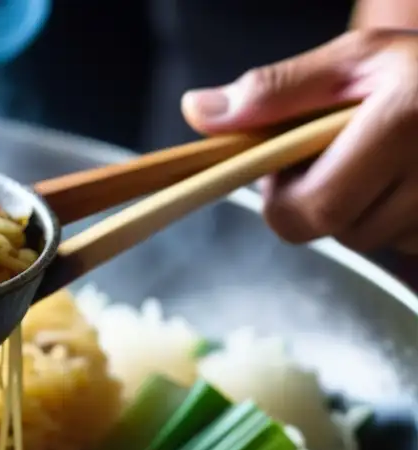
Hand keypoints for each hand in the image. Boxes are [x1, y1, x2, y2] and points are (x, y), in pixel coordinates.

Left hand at [181, 29, 417, 254]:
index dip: (285, 197)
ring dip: (360, 210)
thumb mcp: (353, 60)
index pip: (312, 209)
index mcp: (403, 124)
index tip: (289, 165)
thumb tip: (197, 112)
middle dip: (319, 202)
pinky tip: (410, 179)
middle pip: (336, 231)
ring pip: (370, 240)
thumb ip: (276, 90)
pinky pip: (405, 244)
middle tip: (337, 158)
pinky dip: (395, 218)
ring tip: (386, 160)